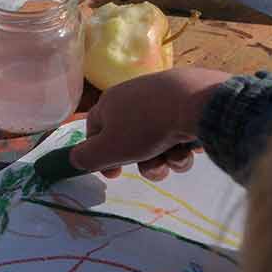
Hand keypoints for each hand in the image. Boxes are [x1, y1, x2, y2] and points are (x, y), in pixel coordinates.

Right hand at [68, 67, 231, 181]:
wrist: (196, 102)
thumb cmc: (145, 126)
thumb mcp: (108, 148)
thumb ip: (86, 157)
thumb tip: (74, 159)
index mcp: (110, 102)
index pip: (95, 129)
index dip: (99, 155)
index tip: (114, 175)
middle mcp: (134, 97)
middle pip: (129, 140)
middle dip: (141, 163)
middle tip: (152, 169)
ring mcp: (162, 99)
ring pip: (155, 142)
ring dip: (163, 159)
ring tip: (173, 159)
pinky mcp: (187, 104)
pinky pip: (177, 133)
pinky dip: (180, 147)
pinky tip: (188, 148)